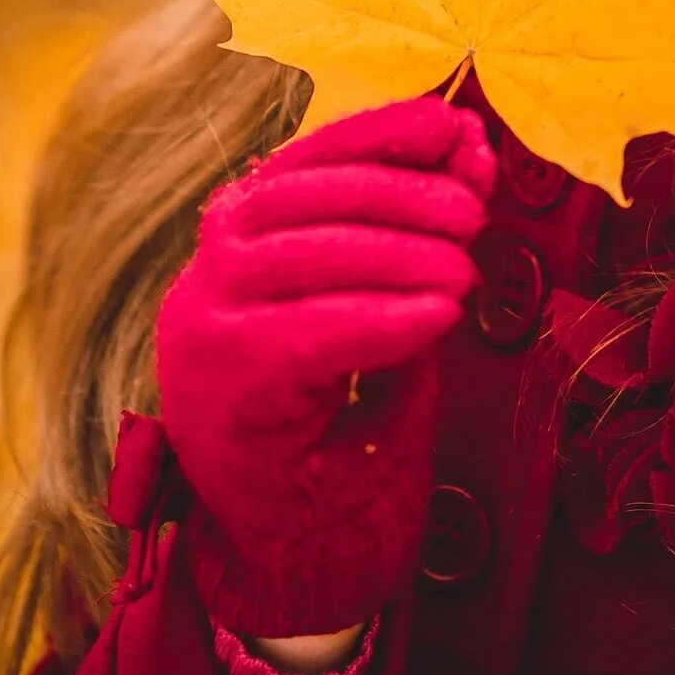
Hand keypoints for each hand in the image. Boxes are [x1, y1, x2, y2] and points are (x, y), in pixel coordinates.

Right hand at [154, 93, 494, 637]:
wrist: (292, 547)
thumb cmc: (339, 421)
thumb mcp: (382, 308)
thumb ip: (416, 232)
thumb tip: (470, 145)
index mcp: (237, 238)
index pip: (307, 159)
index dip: (381, 134)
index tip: (454, 127)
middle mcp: (207, 271)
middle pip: (303, 200)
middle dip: (398, 195)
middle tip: (472, 215)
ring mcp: (202, 327)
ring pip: (300, 258)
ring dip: (396, 255)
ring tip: (466, 270)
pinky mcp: (220, 387)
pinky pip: (305, 335)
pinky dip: (379, 319)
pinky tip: (437, 317)